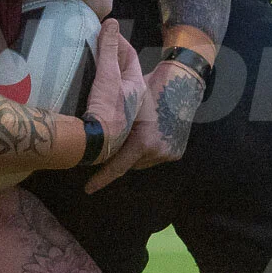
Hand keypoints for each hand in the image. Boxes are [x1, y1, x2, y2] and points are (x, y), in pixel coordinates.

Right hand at [83, 20, 145, 164]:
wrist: (97, 142)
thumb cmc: (107, 108)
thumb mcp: (108, 74)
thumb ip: (108, 49)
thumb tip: (111, 23)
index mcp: (136, 84)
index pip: (130, 55)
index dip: (117, 40)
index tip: (104, 30)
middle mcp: (132, 96)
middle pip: (121, 69)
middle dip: (109, 56)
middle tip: (94, 44)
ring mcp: (120, 108)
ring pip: (112, 83)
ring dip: (102, 72)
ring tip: (87, 61)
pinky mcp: (107, 117)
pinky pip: (103, 95)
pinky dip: (95, 86)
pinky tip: (84, 85)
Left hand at [86, 58, 201, 192]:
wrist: (183, 83)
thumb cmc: (151, 89)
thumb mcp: (128, 105)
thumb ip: (114, 126)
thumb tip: (91, 138)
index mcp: (144, 142)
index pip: (117, 167)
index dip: (101, 179)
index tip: (88, 189)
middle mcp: (157, 152)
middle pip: (128, 163)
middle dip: (118, 155)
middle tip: (112, 139)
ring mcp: (168, 154)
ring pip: (140, 161)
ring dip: (133, 153)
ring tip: (133, 132)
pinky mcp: (176, 153)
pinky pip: (153, 156)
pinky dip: (146, 150)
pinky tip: (147, 133)